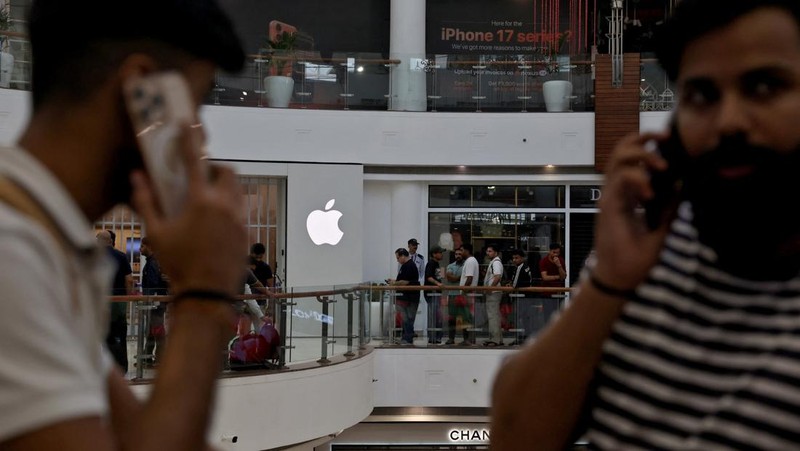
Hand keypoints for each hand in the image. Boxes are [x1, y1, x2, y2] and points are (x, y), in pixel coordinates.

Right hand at [131, 123, 246, 295]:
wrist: (207, 294)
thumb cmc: (178, 264)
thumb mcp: (156, 233)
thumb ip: (146, 202)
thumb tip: (136, 177)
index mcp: (201, 201)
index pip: (195, 160)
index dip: (190, 138)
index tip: (188, 123)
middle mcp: (225, 205)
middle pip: (227, 171)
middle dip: (215, 167)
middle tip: (200, 175)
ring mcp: (239, 219)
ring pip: (238, 190)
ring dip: (224, 186)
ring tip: (207, 198)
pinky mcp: (247, 232)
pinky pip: (241, 210)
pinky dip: (229, 206)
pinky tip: (215, 221)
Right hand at [592, 132, 671, 289]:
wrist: (623, 277)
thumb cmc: (638, 256)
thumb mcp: (662, 227)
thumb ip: (670, 206)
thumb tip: (684, 185)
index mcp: (629, 194)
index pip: (633, 157)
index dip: (648, 143)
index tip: (669, 140)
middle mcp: (618, 191)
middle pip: (621, 150)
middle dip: (643, 136)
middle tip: (664, 137)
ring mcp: (611, 196)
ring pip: (617, 158)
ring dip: (641, 155)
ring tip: (661, 166)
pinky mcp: (608, 205)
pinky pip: (620, 179)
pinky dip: (638, 179)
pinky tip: (650, 193)